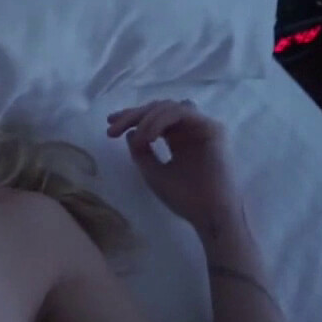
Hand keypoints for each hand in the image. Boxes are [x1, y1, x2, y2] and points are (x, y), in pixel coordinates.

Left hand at [107, 99, 240, 234]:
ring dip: (146, 118)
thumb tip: (130, 132)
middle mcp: (190, 129)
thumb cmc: (183, 198)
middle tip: (113, 128)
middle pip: (159, 108)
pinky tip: (148, 138)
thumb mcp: (152, 172)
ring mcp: (202, 127)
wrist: (207, 214)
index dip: (132, 117)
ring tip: (136, 141)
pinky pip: (181, 113)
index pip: (154, 118)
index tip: (110, 123)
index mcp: (178, 139)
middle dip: (134, 115)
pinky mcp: (212, 128)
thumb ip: (140, 151)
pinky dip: (160, 121)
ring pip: (169, 107)